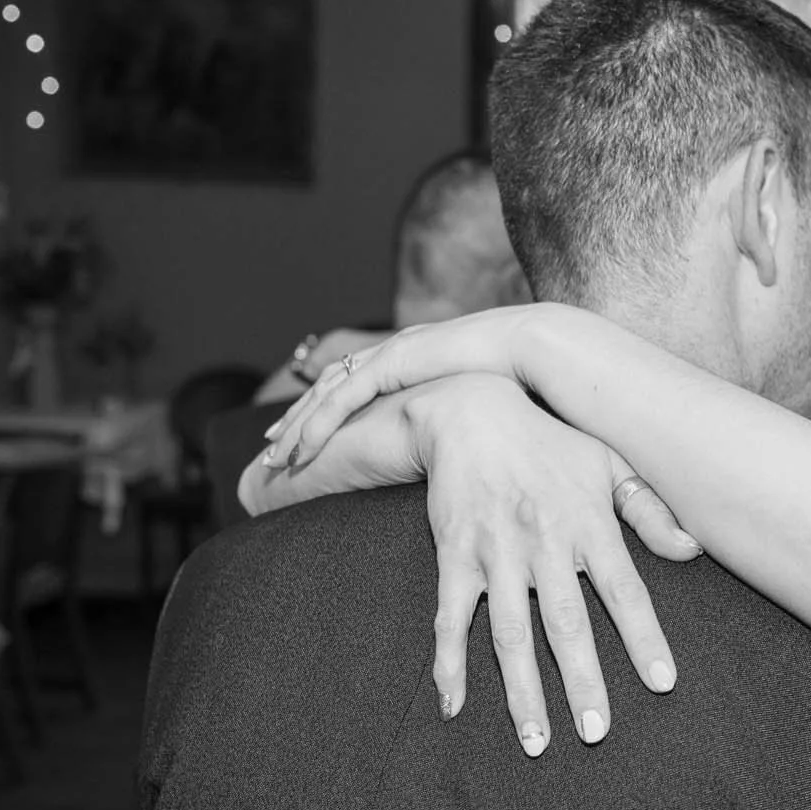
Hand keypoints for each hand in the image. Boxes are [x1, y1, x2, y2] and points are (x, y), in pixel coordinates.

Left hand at [265, 303, 558, 473]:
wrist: (537, 350)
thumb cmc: (527, 382)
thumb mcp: (485, 406)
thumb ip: (470, 423)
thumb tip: (477, 459)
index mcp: (416, 359)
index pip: (359, 384)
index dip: (328, 410)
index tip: (307, 437)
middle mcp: (397, 352)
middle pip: (332, 386)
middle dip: (299, 416)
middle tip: (273, 445)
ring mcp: (392, 354)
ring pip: (327, 393)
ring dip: (298, 424)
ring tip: (276, 455)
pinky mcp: (392, 363)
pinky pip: (342, 398)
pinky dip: (318, 424)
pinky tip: (302, 450)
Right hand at [408, 376, 699, 755]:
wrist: (470, 410)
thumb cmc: (551, 442)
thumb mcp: (608, 462)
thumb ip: (650, 509)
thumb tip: (692, 550)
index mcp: (588, 524)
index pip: (624, 591)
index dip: (643, 638)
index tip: (662, 684)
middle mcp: (544, 542)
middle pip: (566, 624)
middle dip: (582, 682)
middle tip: (596, 734)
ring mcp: (495, 553)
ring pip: (510, 633)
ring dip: (522, 691)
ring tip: (536, 742)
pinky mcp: (454, 557)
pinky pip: (450, 618)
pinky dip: (449, 663)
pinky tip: (454, 705)